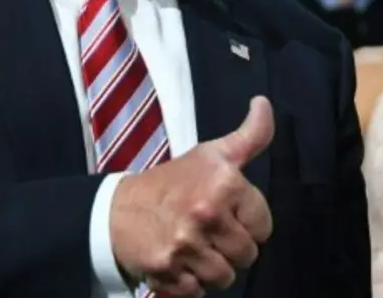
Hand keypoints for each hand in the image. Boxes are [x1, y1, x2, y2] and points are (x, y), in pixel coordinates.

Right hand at [110, 96, 274, 296]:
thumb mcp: (213, 154)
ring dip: (213, 267)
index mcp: (225, 184)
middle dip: (232, 247)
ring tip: (197, 248)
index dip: (248, 222)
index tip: (228, 213)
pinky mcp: (168, 270)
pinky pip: (199, 291)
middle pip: (247, 255)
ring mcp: (187, 244)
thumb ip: (250, 135)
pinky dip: (191, 282)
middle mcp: (207, 213)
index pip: (264, 226)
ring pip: (226, 277)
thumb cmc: (172, 182)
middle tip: (211, 232)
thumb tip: (264, 104)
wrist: (118, 210)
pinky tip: (181, 261)